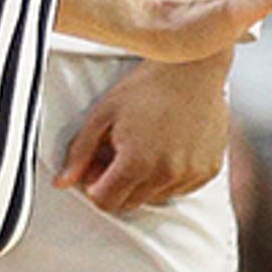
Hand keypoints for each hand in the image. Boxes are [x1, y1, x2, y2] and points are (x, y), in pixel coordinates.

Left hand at [57, 51, 235, 213]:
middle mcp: (167, 175)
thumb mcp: (104, 114)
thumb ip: (80, 152)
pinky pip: (180, 189)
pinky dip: (169, 176)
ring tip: (146, 146)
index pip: (106, 202)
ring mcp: (191, 174)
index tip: (98, 165)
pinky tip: (168, 147)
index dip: (95, 186)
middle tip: (119, 152)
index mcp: (138, 163)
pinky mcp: (208, 171)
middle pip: (130, 203)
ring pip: (155, 197)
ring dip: (145, 181)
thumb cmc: (148, 86)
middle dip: (118, 184)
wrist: (194, 67)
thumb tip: (62, 182)